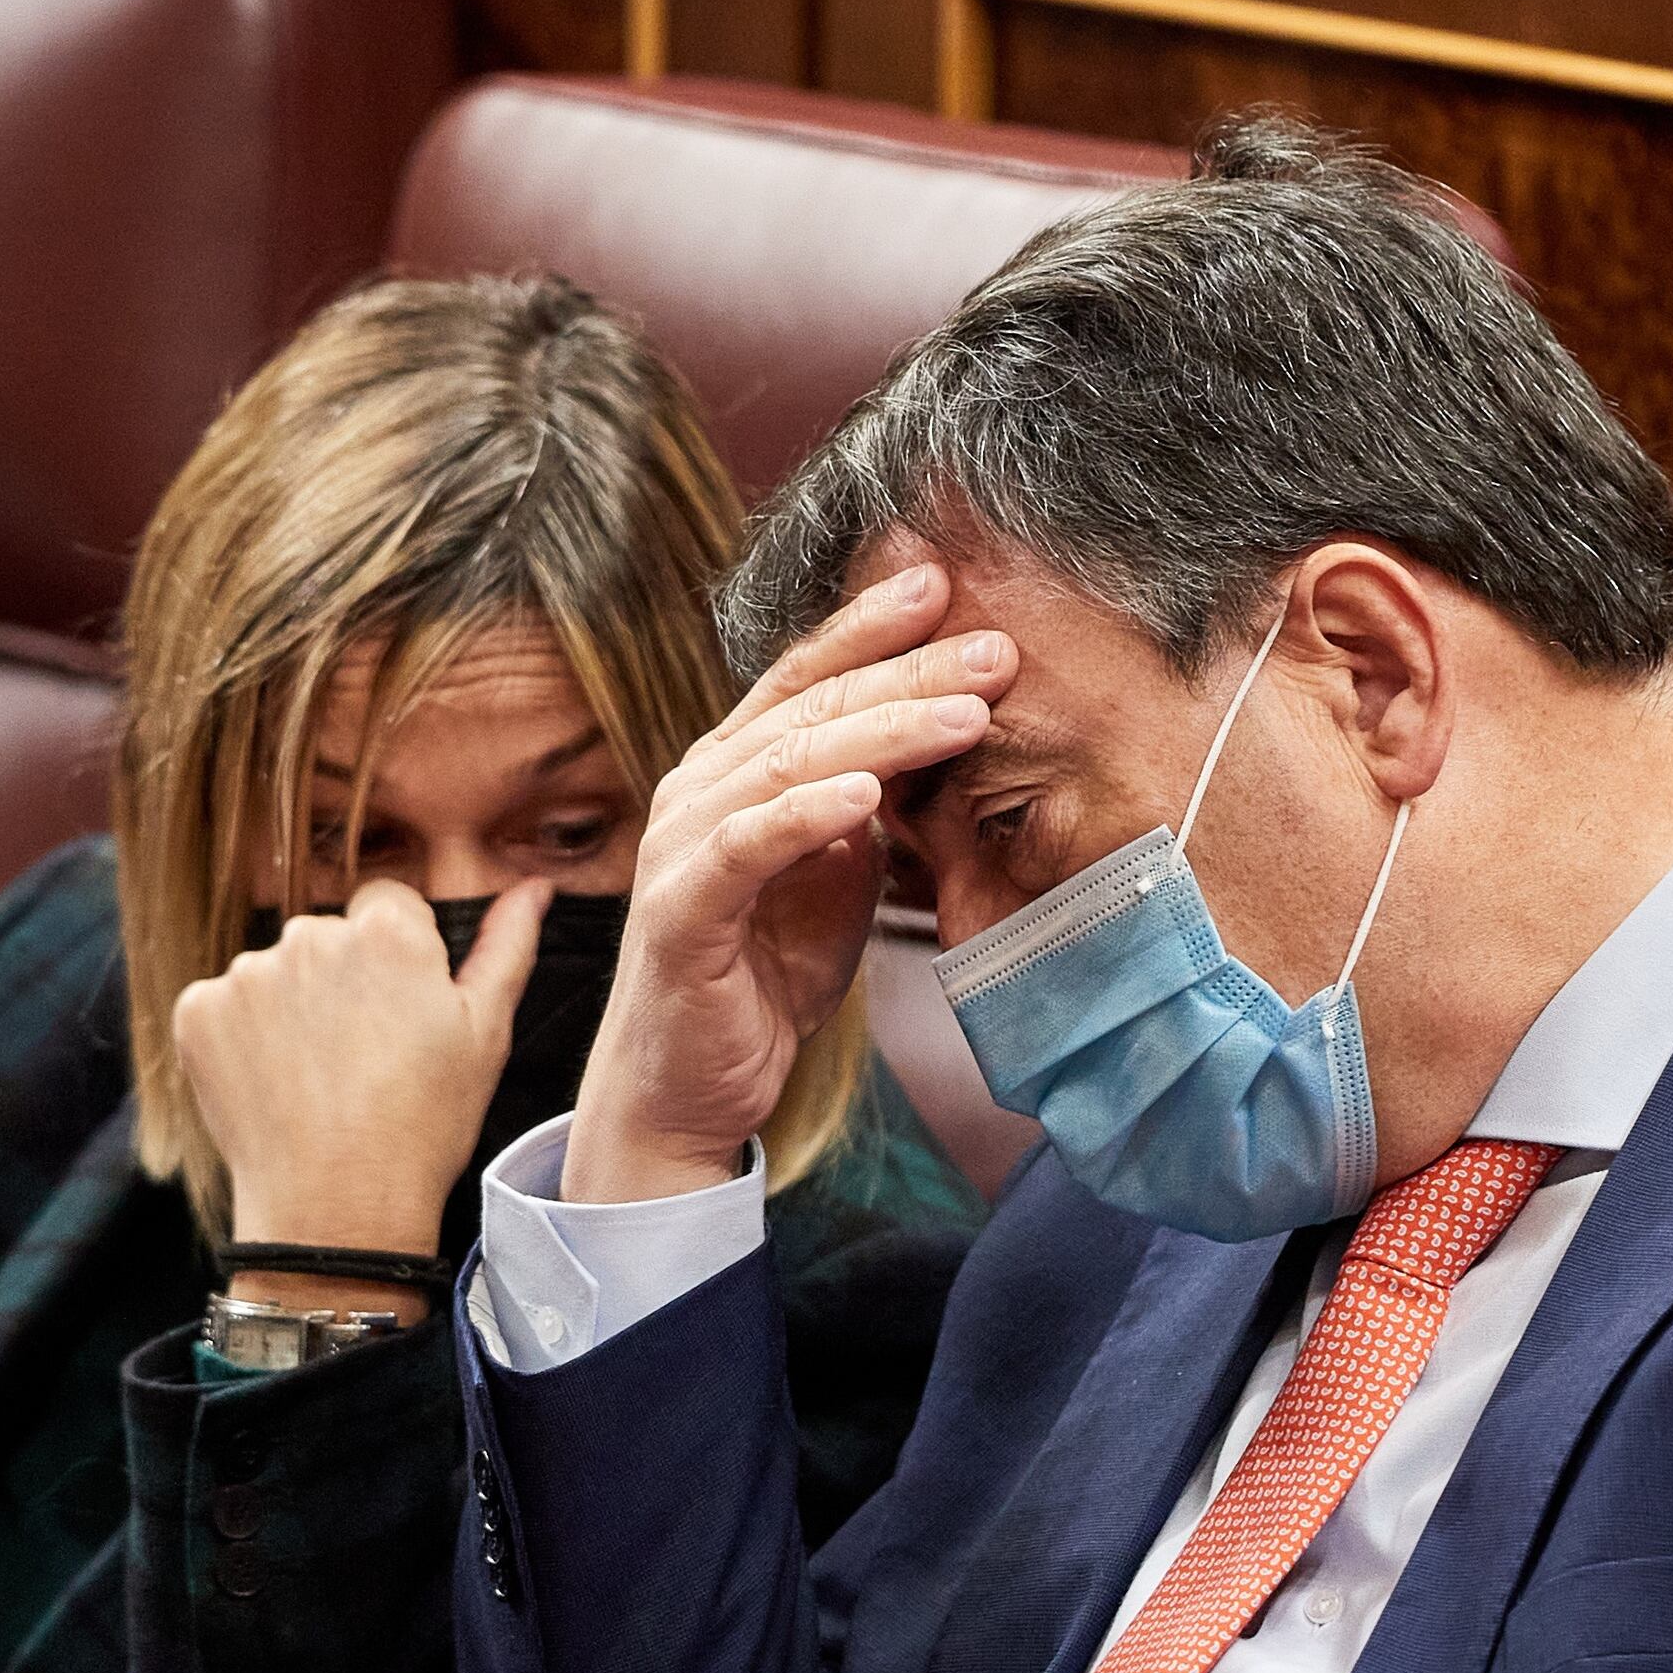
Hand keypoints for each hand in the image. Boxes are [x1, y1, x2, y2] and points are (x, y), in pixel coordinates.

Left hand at [167, 879, 542, 1308]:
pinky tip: (273, 1085)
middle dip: (341, 980)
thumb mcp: (487, 1034)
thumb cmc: (424, 1125)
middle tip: (362, 1056)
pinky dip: (240, 1038)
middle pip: (327, 936)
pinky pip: (222, 1006)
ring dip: (289, 1008)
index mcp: (388, 932)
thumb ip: (507, 946)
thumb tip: (534, 887)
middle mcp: (311, 935)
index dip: (397, 960)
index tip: (399, 1015)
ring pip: (274, 973)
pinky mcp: (198, 1012)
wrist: (336, 1207)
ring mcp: (247, 973)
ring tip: (317, 1079)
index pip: (387, 905)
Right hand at [571, 562, 1011, 1204]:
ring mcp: (682, 844)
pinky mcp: (678, 910)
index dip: (873, 625)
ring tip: (965, 714)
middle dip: (908, 671)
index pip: (809, 675)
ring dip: (882, 733)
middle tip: (994, 648)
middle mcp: (700, 788)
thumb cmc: (763, 974)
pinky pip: (744, 847)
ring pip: (785, 762)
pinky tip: (866, 796)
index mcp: (738, 768)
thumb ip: (872, 803)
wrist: (692, 1088)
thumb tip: (941, 733)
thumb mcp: (841, 872)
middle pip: (810, 707)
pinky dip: (805, 814)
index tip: (946, 584)